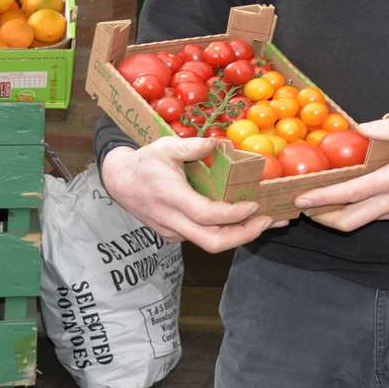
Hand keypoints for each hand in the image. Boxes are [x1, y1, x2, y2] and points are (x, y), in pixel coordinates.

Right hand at [100, 139, 287, 252]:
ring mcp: (173, 231)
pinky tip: (242, 220)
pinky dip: (226, 231)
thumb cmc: (145, 163)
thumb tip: (220, 143)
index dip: (233, 214)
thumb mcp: (165, 146)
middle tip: (267, 220)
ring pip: (209, 243)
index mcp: (171, 197)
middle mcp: (172, 220)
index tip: (255, 205)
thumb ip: (192, 145)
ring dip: (239, 236)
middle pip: (212, 242)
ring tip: (264, 221)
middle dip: (244, 235)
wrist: (120, 182)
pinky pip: (204, 238)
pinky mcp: (175, 235)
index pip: (206, 214)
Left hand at [294, 118, 388, 232]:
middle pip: (349, 221)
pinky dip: (365, 209)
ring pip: (363, 221)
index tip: (302, 198)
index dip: (322, 198)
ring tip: (324, 203)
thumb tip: (360, 126)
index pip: (350, 194)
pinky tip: (363, 196)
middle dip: (322, 217)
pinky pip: (380, 216)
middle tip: (305, 207)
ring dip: (340, 215)